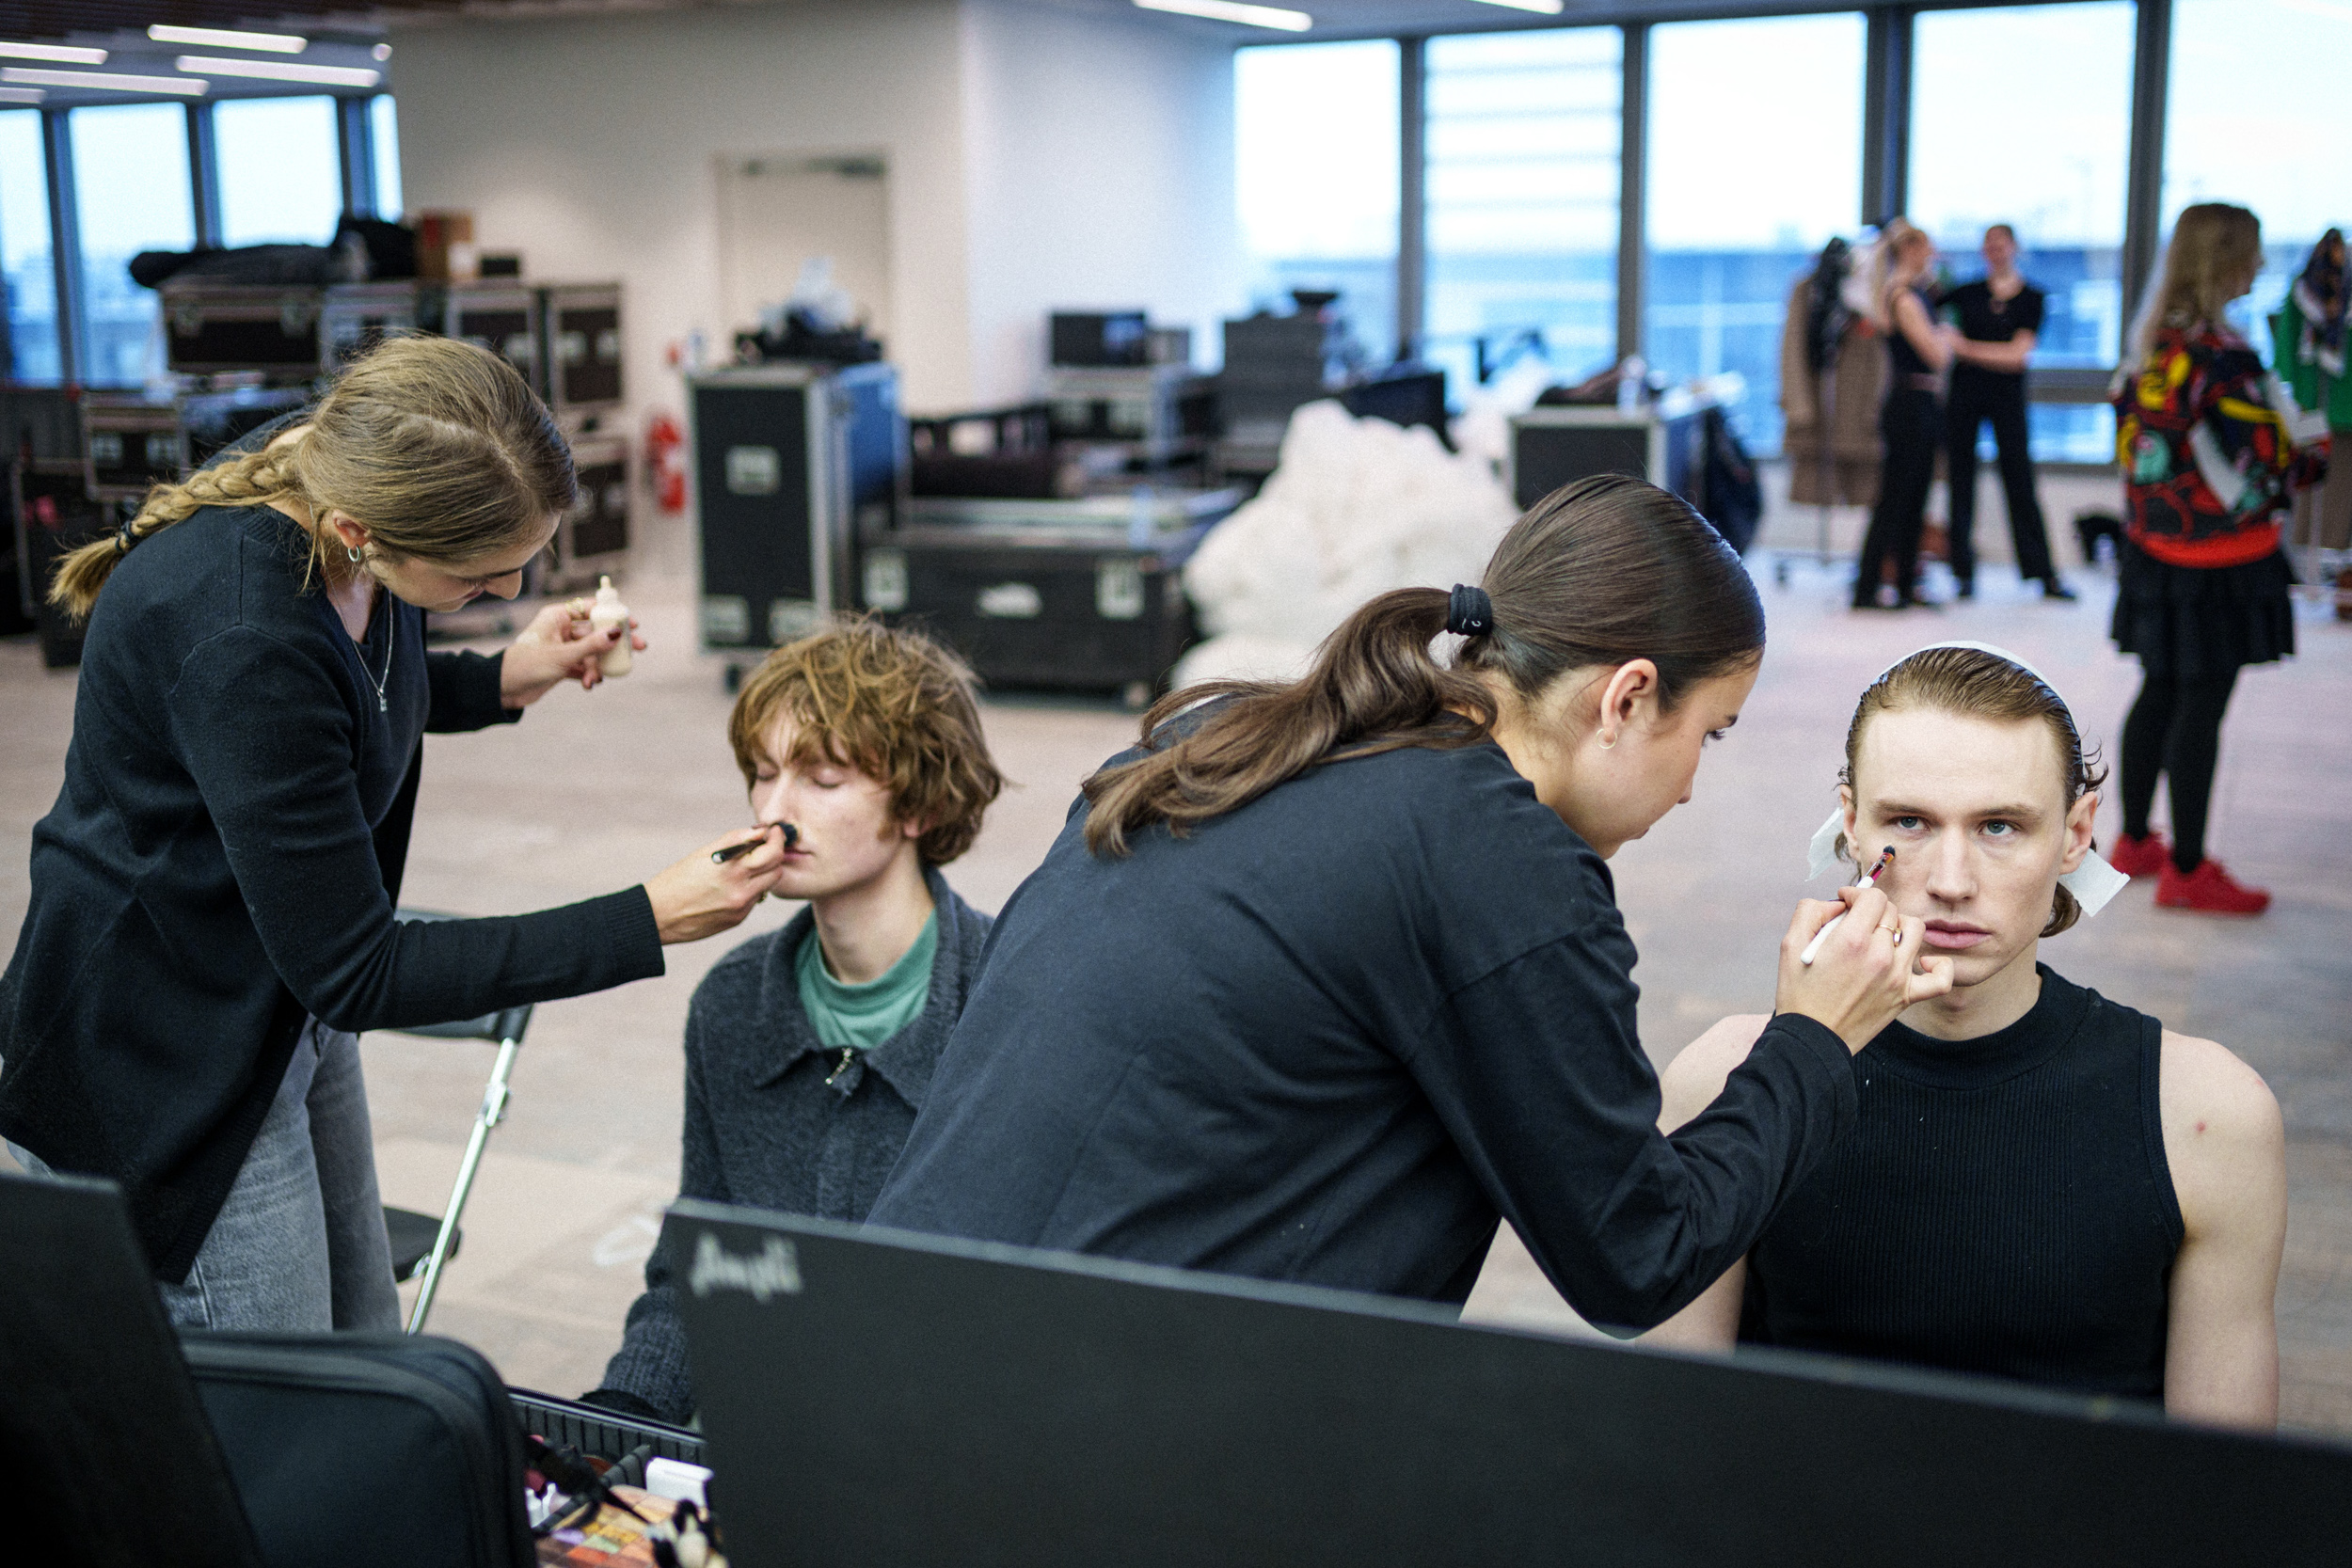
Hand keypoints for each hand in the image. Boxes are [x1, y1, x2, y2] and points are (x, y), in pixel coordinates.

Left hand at [498, 600, 647, 707]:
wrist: (504, 689)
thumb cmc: (527, 665)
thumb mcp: (562, 655)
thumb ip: (591, 645)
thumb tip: (617, 634)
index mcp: (558, 616)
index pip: (591, 609)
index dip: (613, 615)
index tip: (633, 623)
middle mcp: (562, 629)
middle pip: (597, 632)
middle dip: (614, 644)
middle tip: (638, 649)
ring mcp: (563, 647)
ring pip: (592, 652)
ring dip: (598, 666)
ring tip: (596, 679)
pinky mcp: (563, 664)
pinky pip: (584, 666)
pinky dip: (589, 674)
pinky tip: (590, 684)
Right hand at [643, 827, 787, 944]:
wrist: (658, 917)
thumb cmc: (677, 880)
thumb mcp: (703, 854)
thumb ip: (735, 840)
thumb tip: (761, 831)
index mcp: (731, 868)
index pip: (772, 852)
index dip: (776, 838)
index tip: (773, 832)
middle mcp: (740, 889)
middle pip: (777, 869)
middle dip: (774, 855)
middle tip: (763, 847)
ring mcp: (741, 906)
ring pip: (768, 885)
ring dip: (762, 873)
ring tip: (743, 868)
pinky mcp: (738, 919)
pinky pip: (754, 900)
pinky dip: (749, 889)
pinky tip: (730, 887)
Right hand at [1772, 885, 1953, 1053]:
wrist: (1811, 1039)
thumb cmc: (1799, 995)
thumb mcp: (1789, 945)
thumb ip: (1811, 912)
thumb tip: (1836, 904)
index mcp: (1852, 940)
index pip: (1873, 897)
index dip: (1858, 894)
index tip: (1846, 903)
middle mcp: (1880, 955)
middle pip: (1892, 911)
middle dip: (1871, 909)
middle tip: (1854, 923)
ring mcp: (1897, 976)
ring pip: (1915, 930)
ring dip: (1898, 926)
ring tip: (1881, 937)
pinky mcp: (1906, 997)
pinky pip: (1940, 978)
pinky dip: (1938, 966)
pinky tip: (1920, 962)